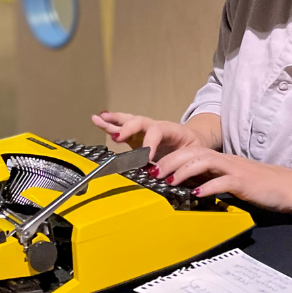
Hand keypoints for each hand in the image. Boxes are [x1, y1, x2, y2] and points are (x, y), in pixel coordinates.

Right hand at [91, 112, 205, 161]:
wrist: (194, 141)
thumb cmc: (193, 149)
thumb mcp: (192, 155)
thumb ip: (180, 162)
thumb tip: (168, 174)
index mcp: (171, 130)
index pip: (157, 131)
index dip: (149, 143)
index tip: (145, 156)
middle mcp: (155, 127)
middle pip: (140, 122)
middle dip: (128, 128)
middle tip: (118, 136)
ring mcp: (144, 130)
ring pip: (129, 122)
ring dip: (114, 121)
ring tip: (99, 118)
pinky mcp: (136, 136)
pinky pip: (122, 129)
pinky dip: (109, 125)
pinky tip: (98, 120)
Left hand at [153, 146, 291, 211]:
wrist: (287, 187)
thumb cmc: (259, 186)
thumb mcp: (230, 181)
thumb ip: (212, 180)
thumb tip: (189, 187)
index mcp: (220, 159)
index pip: (190, 152)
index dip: (170, 158)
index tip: (153, 168)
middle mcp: (225, 160)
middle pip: (193, 152)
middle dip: (170, 161)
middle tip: (153, 173)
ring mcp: (234, 169)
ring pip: (204, 161)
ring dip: (184, 170)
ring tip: (169, 181)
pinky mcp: (244, 182)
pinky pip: (223, 181)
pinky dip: (208, 187)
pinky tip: (196, 194)